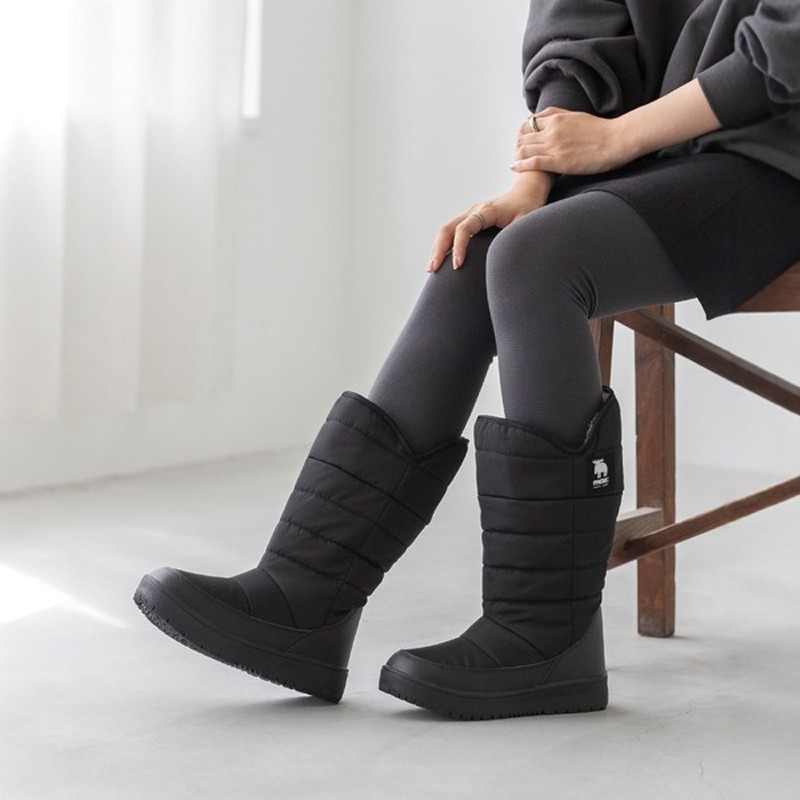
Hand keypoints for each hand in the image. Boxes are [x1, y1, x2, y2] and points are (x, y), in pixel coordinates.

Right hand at [428, 171, 555, 271]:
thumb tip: (509, 256)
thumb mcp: (527, 221)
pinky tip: (440, 260)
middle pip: (448, 228)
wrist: (526, 192)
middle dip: (438, 249)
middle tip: (434, 269)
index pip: (465, 228)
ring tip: (432, 268)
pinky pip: (450, 231)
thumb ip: (517, 235)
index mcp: (487, 211)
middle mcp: (474, 211)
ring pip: (445, 229)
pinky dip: (442, 245)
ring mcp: (469, 214)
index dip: (459, 247)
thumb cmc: (528, 207)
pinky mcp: (469, 219)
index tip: (457, 265)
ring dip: (436, 248)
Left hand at [512, 80, 721, 175]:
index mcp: (557, 119)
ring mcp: (554, 146)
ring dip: (517, 155)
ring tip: (515, 162)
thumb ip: (559, 115)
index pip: (530, 123)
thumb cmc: (601, 130)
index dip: (523, 132)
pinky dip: (520, 165)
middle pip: (524, 136)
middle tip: (516, 153)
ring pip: (525, 149)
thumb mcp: (577, 115)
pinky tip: (514, 168)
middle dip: (518, 145)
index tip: (521, 140)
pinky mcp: (558, 161)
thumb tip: (544, 116)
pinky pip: (532, 162)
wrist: (617, 140)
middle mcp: (552, 130)